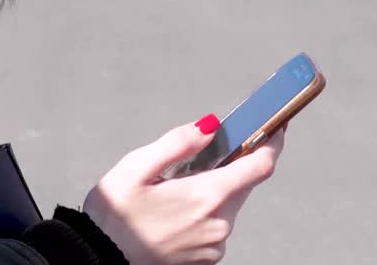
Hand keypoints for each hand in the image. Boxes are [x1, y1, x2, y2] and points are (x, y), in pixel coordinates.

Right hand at [82, 117, 285, 264]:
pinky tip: (177, 207)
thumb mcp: (136, 168)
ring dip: (216, 187)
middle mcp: (218, 223)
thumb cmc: (113, 216)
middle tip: (211, 149)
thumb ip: (177, 143)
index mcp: (206, 196)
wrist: (100, 260)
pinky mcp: (207, 258)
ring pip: (230, 204)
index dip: (272, 141)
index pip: (260, 165)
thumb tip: (210, 125)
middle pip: (244, 183)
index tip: (277, 124)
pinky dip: (206, 209)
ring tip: (178, 184)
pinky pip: (217, 224)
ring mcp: (214, 244)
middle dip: (234, 163)